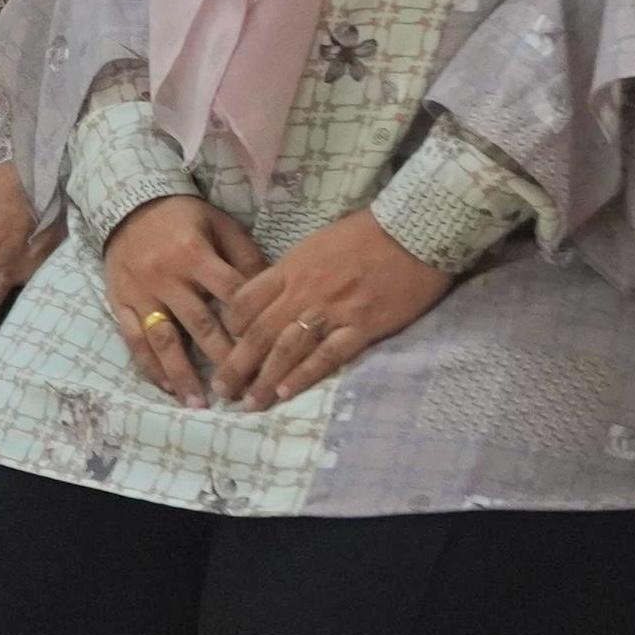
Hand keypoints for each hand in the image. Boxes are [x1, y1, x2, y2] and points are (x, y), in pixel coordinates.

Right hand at [99, 194, 269, 405]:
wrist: (127, 204)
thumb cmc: (182, 217)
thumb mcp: (219, 224)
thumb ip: (244, 256)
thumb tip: (274, 292)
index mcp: (193, 254)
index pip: (229, 294)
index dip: (250, 323)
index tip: (270, 351)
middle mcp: (166, 277)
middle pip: (199, 324)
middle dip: (223, 359)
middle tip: (243, 390)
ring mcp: (141, 293)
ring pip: (163, 338)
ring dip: (182, 373)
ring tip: (199, 403)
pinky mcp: (120, 302)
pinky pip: (134, 339)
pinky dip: (150, 365)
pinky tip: (167, 387)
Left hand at [213, 209, 453, 410]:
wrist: (413, 232)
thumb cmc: (366, 233)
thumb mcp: (315, 244)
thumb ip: (293, 271)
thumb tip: (274, 292)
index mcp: (290, 268)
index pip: (245, 300)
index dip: (229, 326)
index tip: (223, 344)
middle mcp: (303, 291)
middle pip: (259, 332)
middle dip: (237, 364)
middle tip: (222, 389)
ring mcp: (332, 311)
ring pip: (287, 349)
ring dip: (265, 378)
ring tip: (249, 403)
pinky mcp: (363, 326)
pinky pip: (328, 355)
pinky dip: (305, 375)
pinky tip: (286, 393)